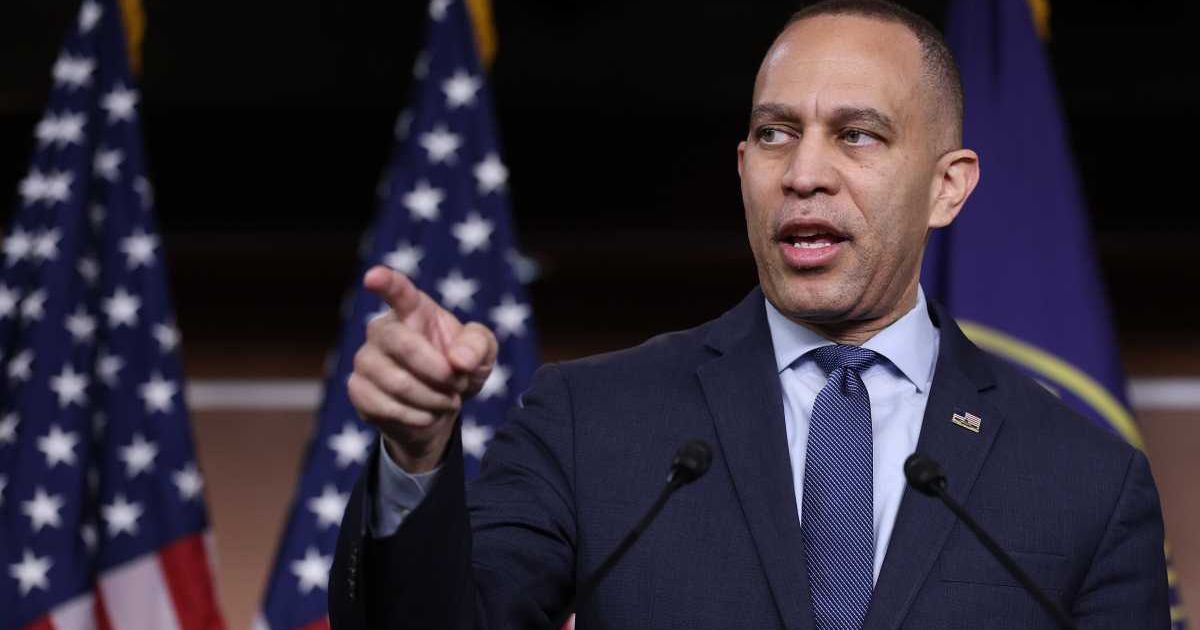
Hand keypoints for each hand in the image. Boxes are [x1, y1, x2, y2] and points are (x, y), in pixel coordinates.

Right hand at [347, 265, 497, 472]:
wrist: (440, 410)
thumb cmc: (460, 370)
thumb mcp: (482, 354)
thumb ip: (478, 346)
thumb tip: (458, 359)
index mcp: (413, 310)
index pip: (397, 290)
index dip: (385, 282)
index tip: (372, 277)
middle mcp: (382, 330)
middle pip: (404, 346)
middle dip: (440, 372)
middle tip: (459, 385)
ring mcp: (365, 359)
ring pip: (398, 383)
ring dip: (433, 399)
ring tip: (447, 401)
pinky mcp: (358, 389)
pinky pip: (385, 406)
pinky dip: (417, 417)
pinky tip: (427, 415)